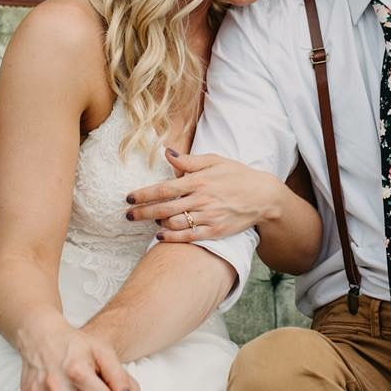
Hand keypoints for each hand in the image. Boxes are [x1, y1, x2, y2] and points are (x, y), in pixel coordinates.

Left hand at [125, 150, 279, 243]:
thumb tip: (166, 152)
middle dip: (142, 213)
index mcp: (199, 181)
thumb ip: (189, 160)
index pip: (164, 189)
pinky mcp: (215, 231)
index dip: (144, 195)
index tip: (128, 198)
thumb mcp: (214, 161)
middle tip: (128, 215)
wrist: (263, 196)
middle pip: (164, 209)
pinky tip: (160, 236)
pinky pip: (188, 237)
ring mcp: (208, 217)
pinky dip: (172, 238)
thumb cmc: (236, 175)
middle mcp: (201, 200)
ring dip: (157, 224)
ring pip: (174, 224)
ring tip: (149, 221)